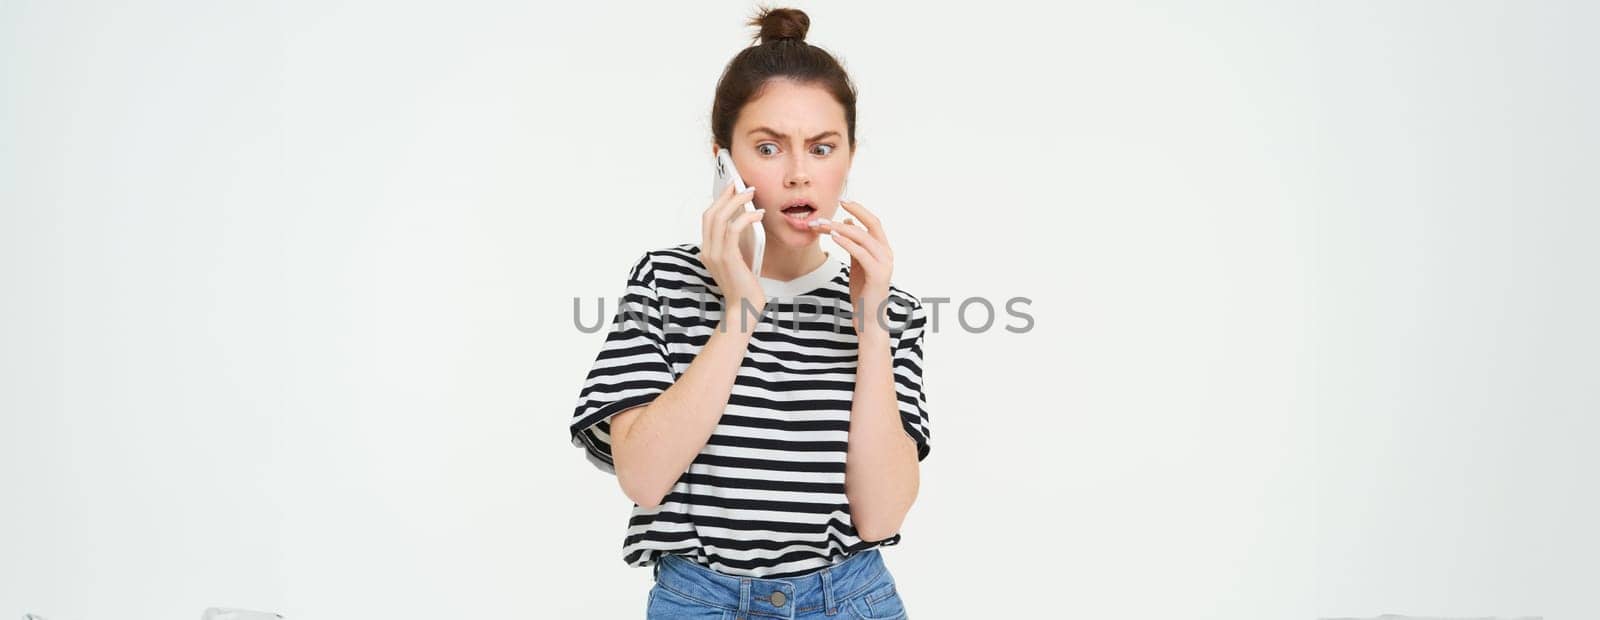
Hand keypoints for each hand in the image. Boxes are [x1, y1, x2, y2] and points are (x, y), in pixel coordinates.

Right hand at [701, 183, 767, 326]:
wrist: (744, 308)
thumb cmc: (745, 285)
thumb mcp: (738, 259)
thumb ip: (736, 242)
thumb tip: (745, 218)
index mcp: (707, 250)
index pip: (708, 218)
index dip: (718, 200)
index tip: (730, 187)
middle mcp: (707, 251)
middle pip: (711, 213)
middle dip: (726, 195)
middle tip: (741, 184)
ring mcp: (715, 254)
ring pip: (720, 218)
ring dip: (737, 202)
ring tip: (751, 194)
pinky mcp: (727, 258)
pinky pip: (733, 229)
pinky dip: (746, 217)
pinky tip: (758, 214)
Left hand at [815, 201, 894, 334]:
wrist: (869, 319)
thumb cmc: (863, 293)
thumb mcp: (858, 264)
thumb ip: (855, 245)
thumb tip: (849, 224)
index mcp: (883, 250)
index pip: (873, 223)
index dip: (860, 210)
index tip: (843, 201)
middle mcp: (887, 254)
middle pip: (872, 224)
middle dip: (854, 212)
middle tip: (836, 204)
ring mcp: (885, 264)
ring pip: (863, 237)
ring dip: (842, 228)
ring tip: (824, 224)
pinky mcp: (878, 274)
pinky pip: (861, 253)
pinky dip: (847, 243)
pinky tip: (834, 237)